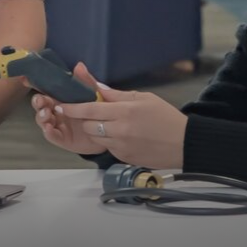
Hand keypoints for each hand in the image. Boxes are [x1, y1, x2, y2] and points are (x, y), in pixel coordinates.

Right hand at [32, 62, 109, 155]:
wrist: (107, 131)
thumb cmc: (98, 111)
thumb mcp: (94, 94)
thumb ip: (86, 81)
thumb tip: (79, 65)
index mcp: (61, 99)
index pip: (45, 90)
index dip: (35, 85)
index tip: (26, 80)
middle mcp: (56, 111)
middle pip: (40, 105)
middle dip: (37, 102)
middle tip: (40, 100)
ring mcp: (58, 125)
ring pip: (42, 120)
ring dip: (41, 116)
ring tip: (46, 114)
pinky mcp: (62, 139)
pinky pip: (52, 136)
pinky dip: (48, 132)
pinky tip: (48, 128)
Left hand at [34, 63, 188, 167]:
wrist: (184, 143)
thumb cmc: (166, 118)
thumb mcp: (144, 98)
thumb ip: (117, 95)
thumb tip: (97, 88)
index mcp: (125, 111)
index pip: (89, 109)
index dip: (72, 107)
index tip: (61, 105)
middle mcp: (120, 129)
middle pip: (88, 125)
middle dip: (86, 120)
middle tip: (94, 115)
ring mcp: (121, 146)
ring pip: (96, 138)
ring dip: (98, 131)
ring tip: (114, 125)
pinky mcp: (124, 158)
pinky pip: (108, 147)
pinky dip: (110, 141)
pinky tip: (126, 136)